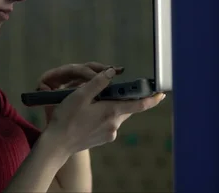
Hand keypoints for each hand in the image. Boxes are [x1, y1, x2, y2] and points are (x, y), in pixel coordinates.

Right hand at [43, 68, 165, 155]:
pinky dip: (105, 115)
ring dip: (112, 106)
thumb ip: (98, 83)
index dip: (152, 98)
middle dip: (124, 98)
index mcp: (111, 112)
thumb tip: (112, 73)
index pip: (139, 104)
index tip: (161, 94)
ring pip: (117, 114)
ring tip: (94, 102)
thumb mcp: (79, 96)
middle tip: (115, 90)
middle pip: (126, 107)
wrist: (57, 144)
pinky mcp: (104, 139)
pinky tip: (90, 114)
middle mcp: (114, 125)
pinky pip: (110, 123)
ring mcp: (110, 134)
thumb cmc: (66, 119)